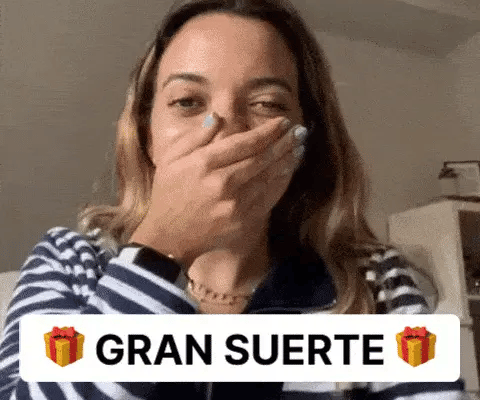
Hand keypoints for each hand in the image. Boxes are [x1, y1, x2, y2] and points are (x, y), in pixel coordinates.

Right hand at [129, 113, 306, 268]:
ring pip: (269, 177)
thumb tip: (219, 117)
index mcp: (204, 163)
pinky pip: (268, 198)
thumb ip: (196, 137)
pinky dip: (281, 183)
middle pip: (261, 158)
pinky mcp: (242, 221)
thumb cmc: (168, 193)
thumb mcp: (171, 158)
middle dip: (284, 142)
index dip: (267, 131)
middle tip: (300, 131)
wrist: (168, 235)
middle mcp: (222, 182)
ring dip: (287, 160)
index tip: (283, 122)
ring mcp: (235, 204)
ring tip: (300, 147)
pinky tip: (289, 171)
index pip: (244, 142)